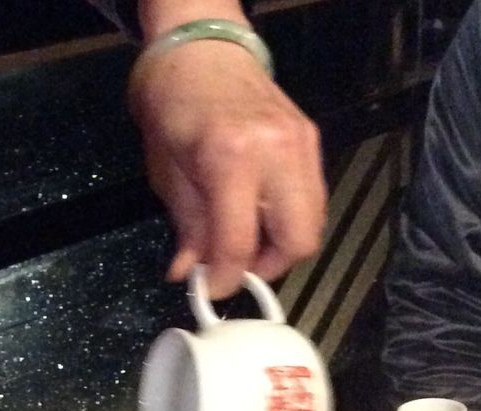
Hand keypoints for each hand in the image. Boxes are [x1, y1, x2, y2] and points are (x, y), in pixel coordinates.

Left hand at [129, 38, 326, 295]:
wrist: (202, 50)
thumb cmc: (174, 103)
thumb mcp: (167, 172)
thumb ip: (187, 228)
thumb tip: (191, 274)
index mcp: (231, 158)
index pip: (240, 242)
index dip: (226, 278)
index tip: (212, 290)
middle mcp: (276, 152)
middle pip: (299, 240)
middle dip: (269, 265)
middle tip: (237, 266)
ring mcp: (302, 145)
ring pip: (314, 223)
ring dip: (282, 245)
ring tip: (246, 241)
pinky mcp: (312, 142)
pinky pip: (313, 199)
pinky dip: (289, 219)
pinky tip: (259, 216)